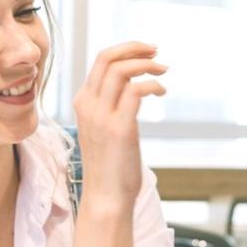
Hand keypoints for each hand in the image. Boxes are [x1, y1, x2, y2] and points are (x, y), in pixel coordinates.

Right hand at [70, 41, 165, 209]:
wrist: (106, 198)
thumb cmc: (110, 166)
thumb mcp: (104, 129)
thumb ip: (111, 107)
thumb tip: (133, 89)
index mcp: (83, 103)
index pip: (101, 61)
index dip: (126, 50)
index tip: (147, 53)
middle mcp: (88, 105)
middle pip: (107, 58)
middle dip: (135, 47)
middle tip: (157, 52)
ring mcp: (101, 117)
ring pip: (120, 69)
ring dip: (147, 64)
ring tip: (163, 71)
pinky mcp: (119, 129)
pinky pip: (136, 90)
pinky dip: (153, 84)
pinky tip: (162, 92)